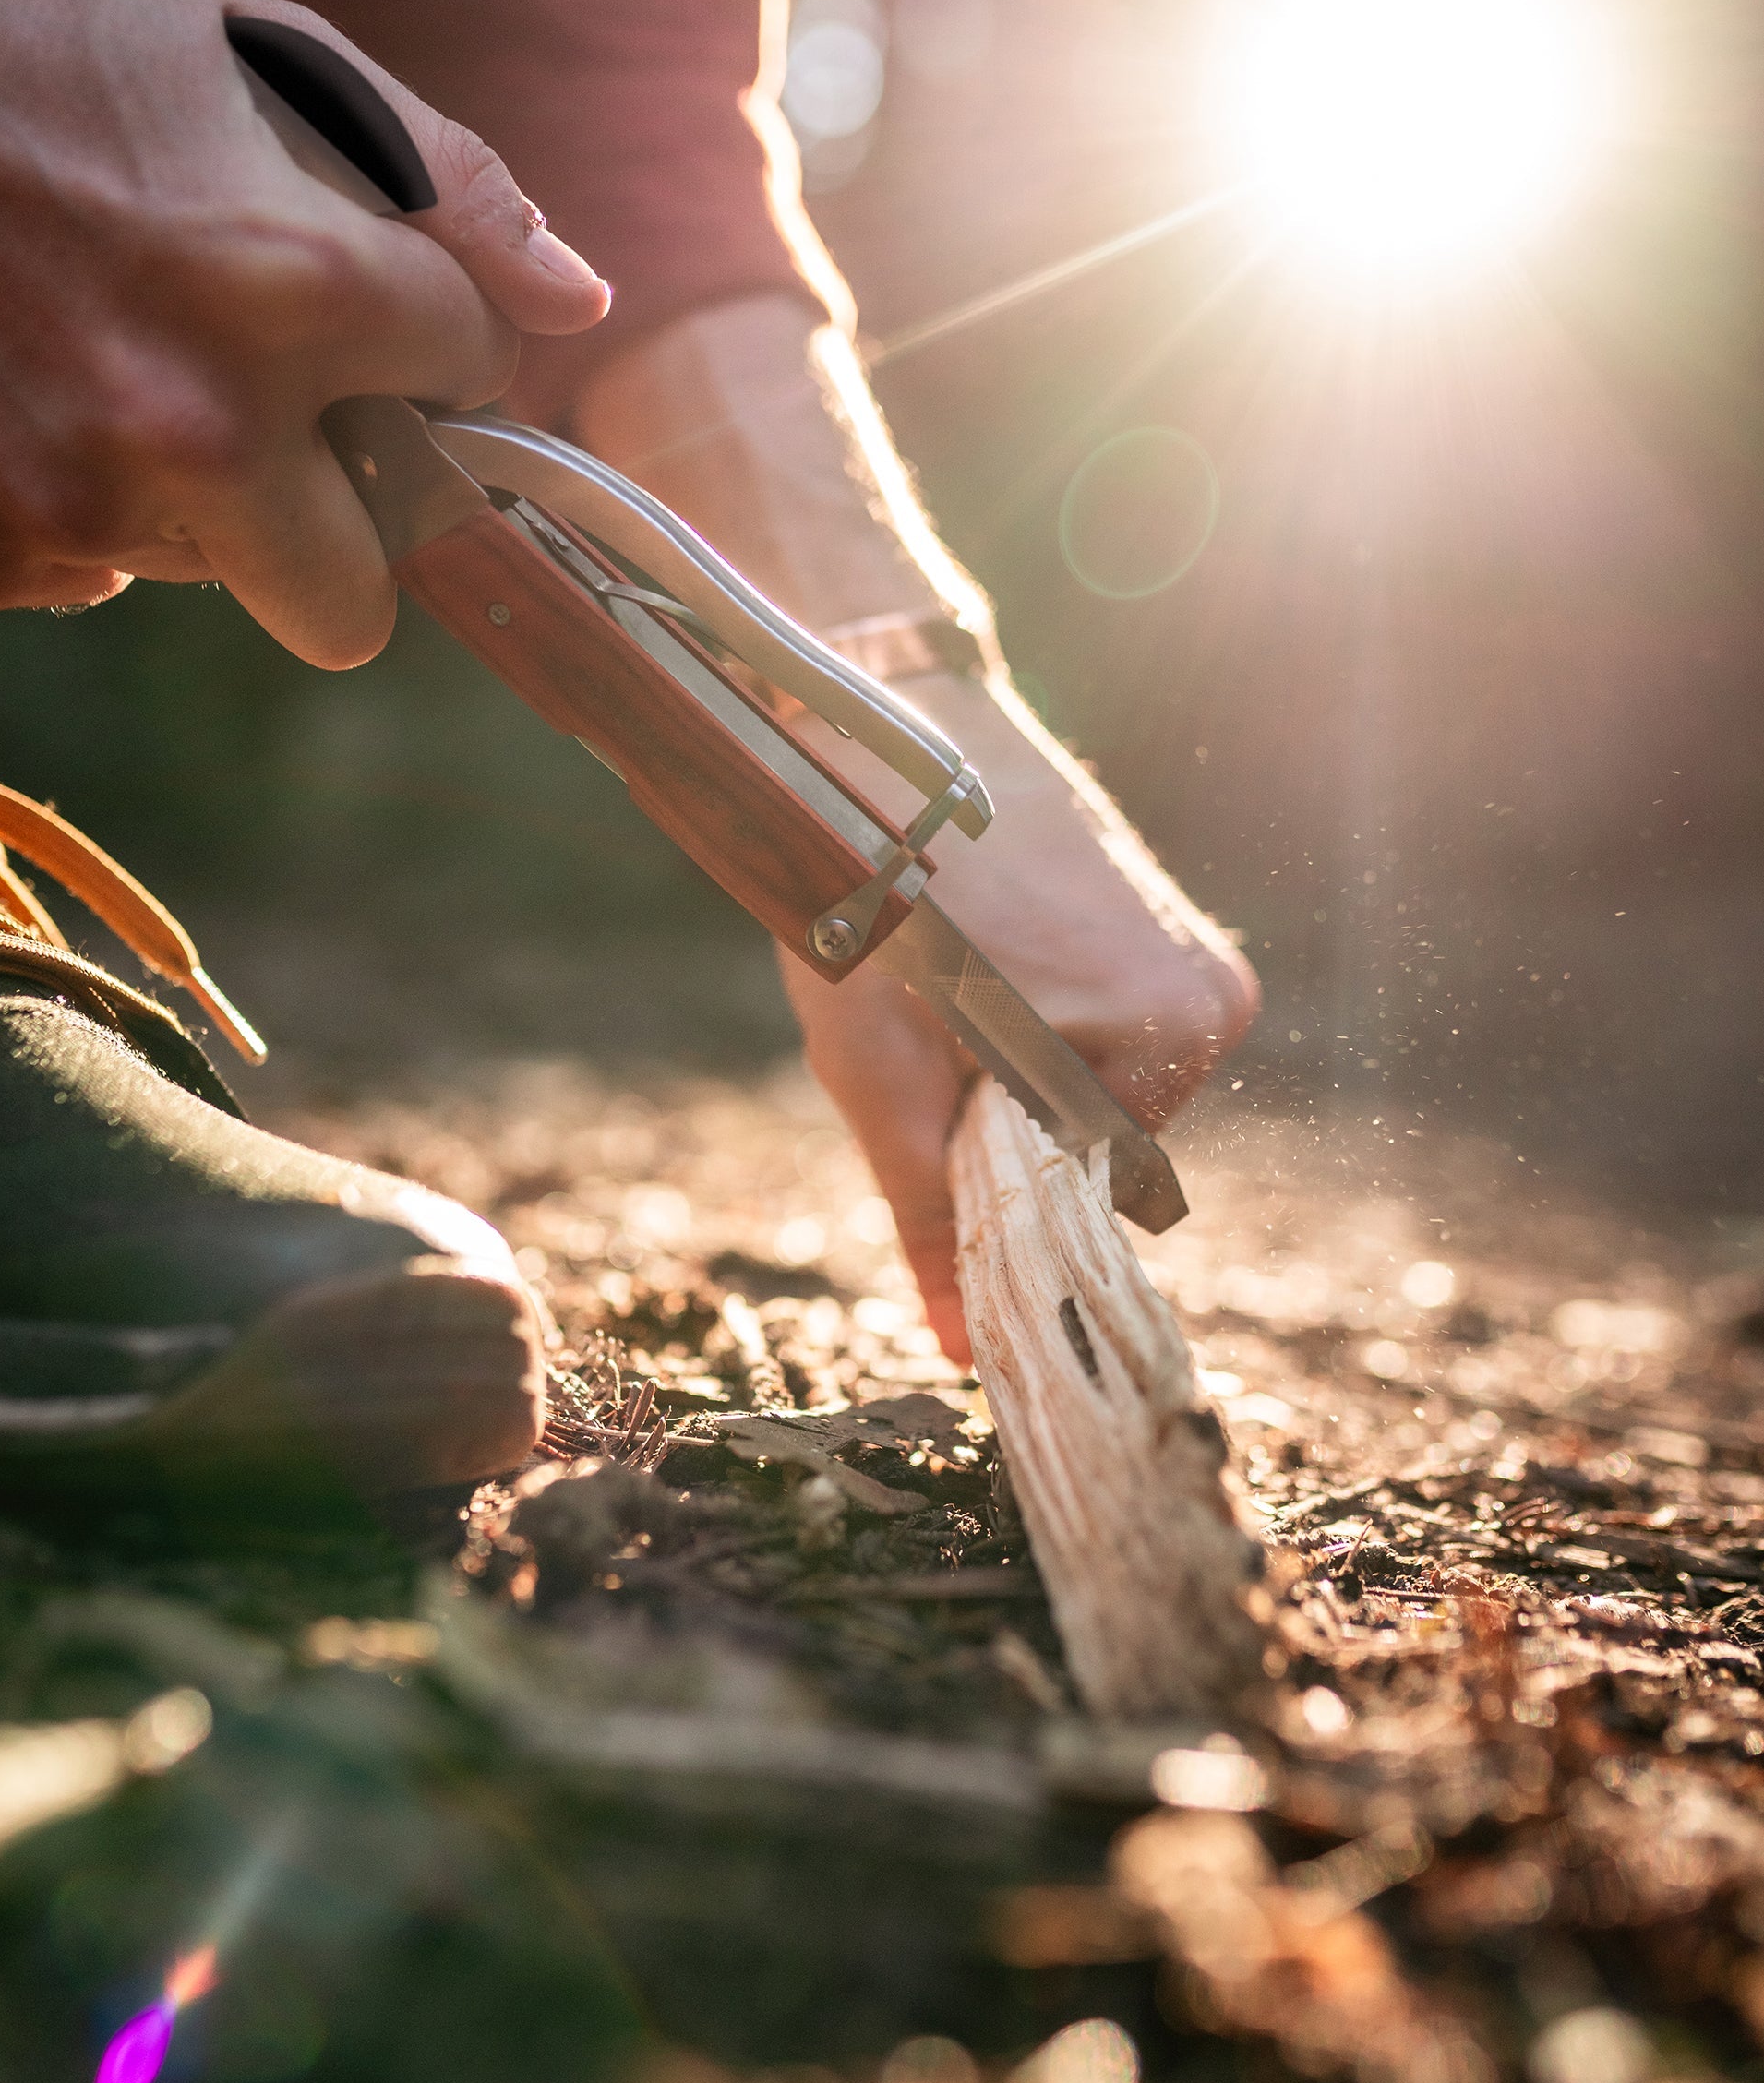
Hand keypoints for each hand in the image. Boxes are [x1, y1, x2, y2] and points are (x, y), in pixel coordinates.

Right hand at [0, 0, 606, 665]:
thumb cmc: (55, 60)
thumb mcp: (270, 64)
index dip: (432, 330)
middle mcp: (195, 425)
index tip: (378, 299)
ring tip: (121, 353)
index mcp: (295, 287)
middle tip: (290, 415)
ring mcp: (77, 506)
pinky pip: (88, 574)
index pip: (467, 373)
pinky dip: (79, 503)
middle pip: (353, 598)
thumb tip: (577, 303)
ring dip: (206, 497)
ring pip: (216, 576)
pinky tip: (29, 389)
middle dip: (345, 514)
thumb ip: (451, 187)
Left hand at [776, 671, 1258, 1363]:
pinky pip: (1098, 1027)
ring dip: (1014, 1072)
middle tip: (925, 1042)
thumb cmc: (868, 890)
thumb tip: (967, 1351)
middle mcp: (1214, 1001)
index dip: (999, 1194)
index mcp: (1170, 1036)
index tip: (929, 1142)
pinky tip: (974, 959)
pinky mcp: (1163, 923)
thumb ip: (935, 1221)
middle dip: (1005, 1125)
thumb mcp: (882, 1077)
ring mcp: (1196, 956)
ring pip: (1092, 1087)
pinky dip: (1032, 1021)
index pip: (1090, 1196)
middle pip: (1097, 1142)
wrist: (871, 731)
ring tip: (943, 988)